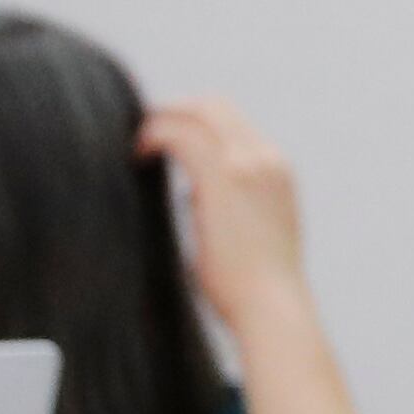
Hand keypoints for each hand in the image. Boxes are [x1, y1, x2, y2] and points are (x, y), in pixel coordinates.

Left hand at [135, 99, 315, 331]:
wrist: (272, 307)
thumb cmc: (254, 286)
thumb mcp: (250, 231)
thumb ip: (228, 205)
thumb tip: (195, 196)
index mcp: (277, 172)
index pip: (232, 123)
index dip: (192, 120)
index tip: (163, 137)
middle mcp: (268, 160)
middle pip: (214, 106)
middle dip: (173, 110)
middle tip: (142, 133)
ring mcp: (249, 164)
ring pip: (196, 113)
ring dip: (161, 121)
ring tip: (136, 145)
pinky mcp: (224, 177)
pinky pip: (181, 135)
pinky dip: (155, 136)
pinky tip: (138, 155)